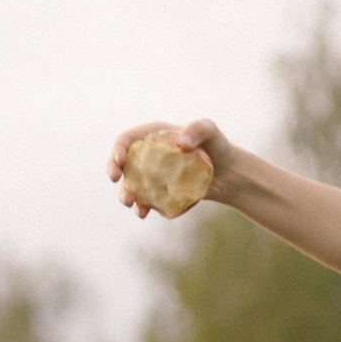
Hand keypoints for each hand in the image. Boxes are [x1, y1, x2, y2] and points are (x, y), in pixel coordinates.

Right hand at [109, 117, 231, 215]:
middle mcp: (148, 156)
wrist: (227, 174)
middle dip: (113, 170)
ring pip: (130, 184)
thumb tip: (182, 144)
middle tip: (114, 179)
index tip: (120, 161)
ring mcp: (152, 176)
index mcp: (152, 137)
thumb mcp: (211, 131)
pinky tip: (143, 212)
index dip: (119, 148)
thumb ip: (199, 129)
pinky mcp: (159, 193)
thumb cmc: (217, 147)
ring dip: (125, 193)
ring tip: (129, 202)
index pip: (128, 140)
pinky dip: (141, 207)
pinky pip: (145, 200)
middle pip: (122, 163)